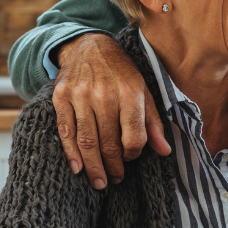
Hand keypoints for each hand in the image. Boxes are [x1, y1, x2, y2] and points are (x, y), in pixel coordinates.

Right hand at [53, 33, 170, 189]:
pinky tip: (77, 168)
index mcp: (129, 93)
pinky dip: (71, 153)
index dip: (133, 153)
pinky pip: (66, 131)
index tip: (131, 159)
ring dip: (93, 166)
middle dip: (113, 166)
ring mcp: (80, 95)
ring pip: (87, 141)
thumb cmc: (121, 73)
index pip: (134, 136)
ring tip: (99, 182)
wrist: (90, 46)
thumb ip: (153, 123)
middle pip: (108, 142)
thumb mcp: (143, 92)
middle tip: (115, 180)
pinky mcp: (61, 97)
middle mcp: (104, 95)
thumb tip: (165, 151)